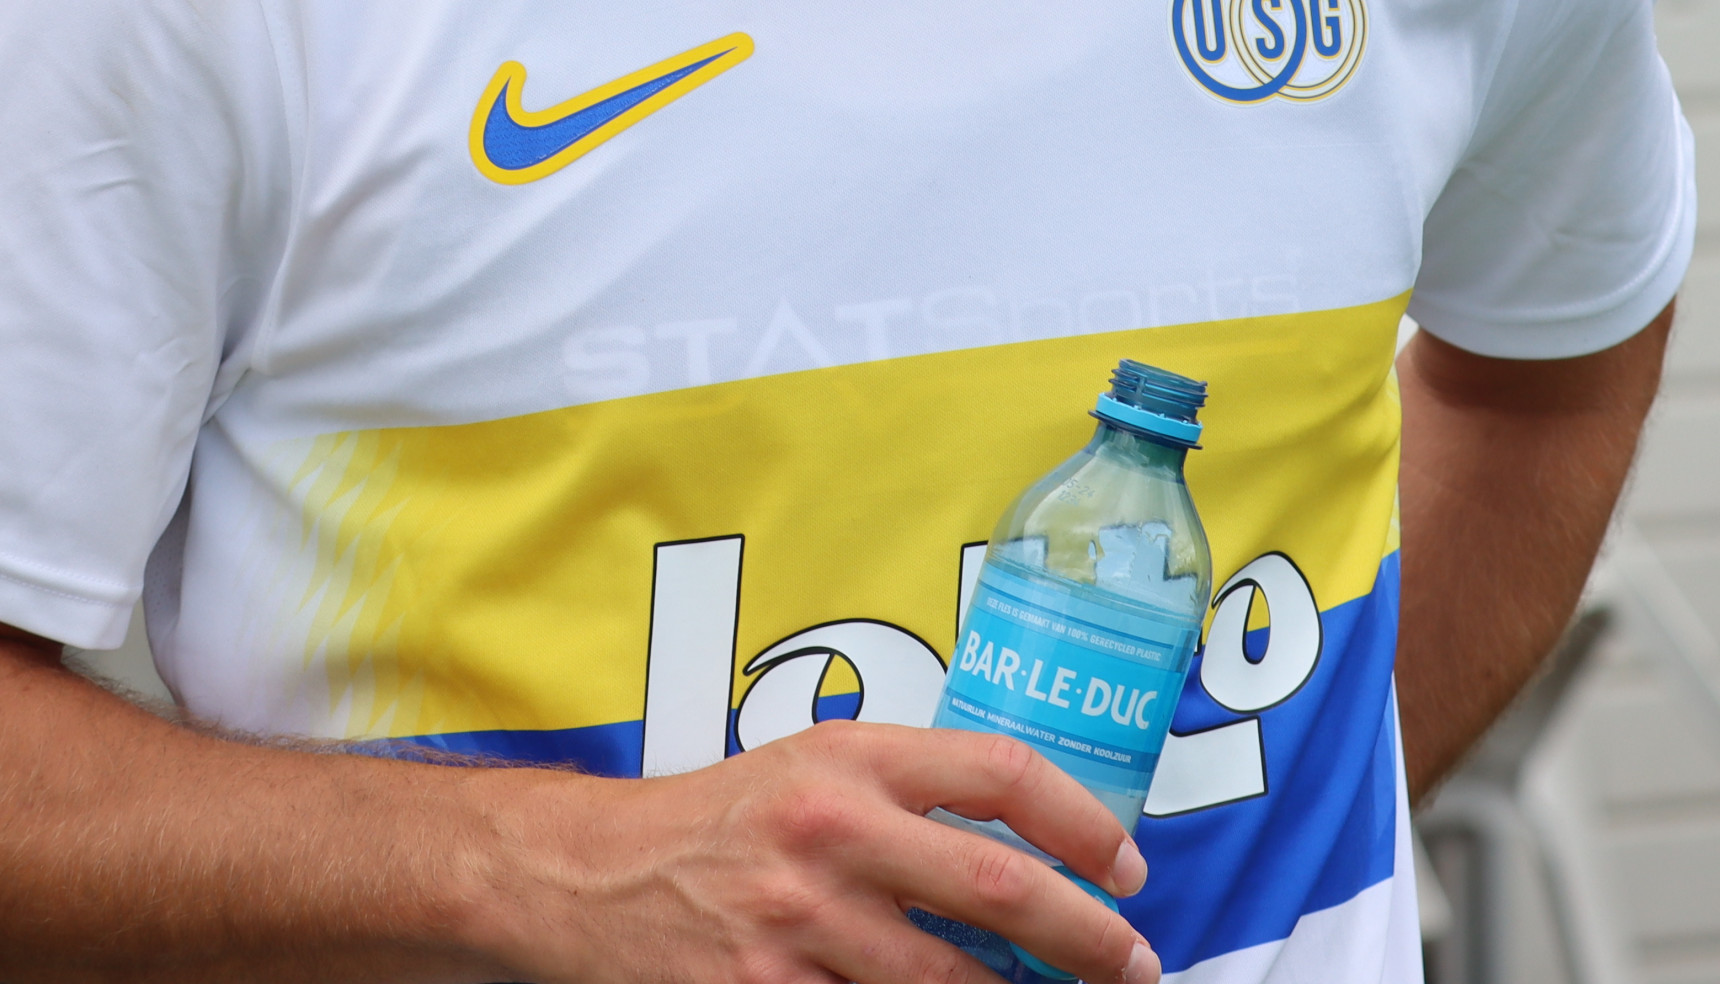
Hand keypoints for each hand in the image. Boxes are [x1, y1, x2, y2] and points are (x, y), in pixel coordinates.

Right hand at [493, 721, 1159, 983]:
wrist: (586, 877)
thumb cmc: (718, 821)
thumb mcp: (809, 765)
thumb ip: (906, 788)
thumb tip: (1030, 834)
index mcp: (851, 758)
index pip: (1002, 773)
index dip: (1084, 823)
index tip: (1126, 868)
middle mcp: (831, 833)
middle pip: (999, 887)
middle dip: (1087, 936)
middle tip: (1133, 962)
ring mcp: (798, 925)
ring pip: (949, 982)